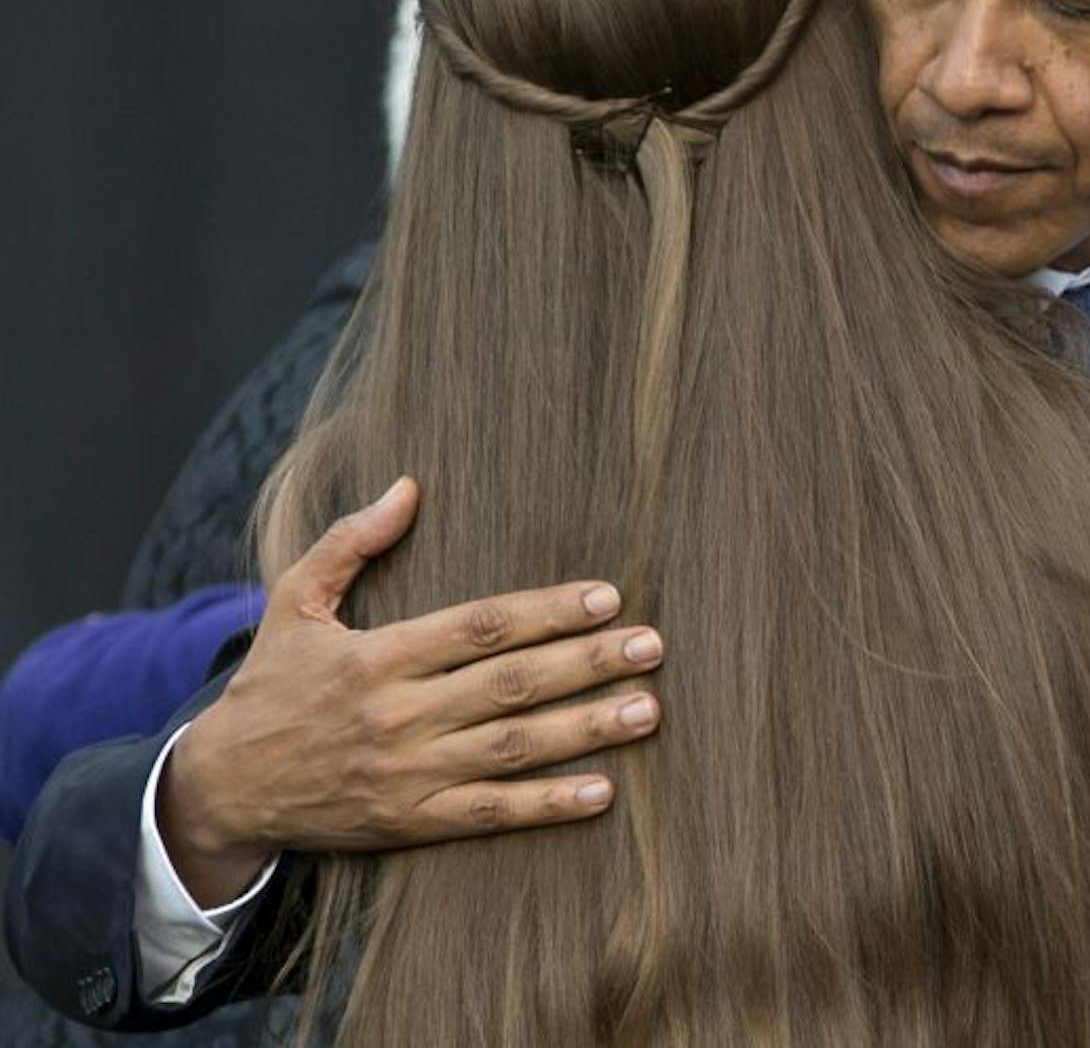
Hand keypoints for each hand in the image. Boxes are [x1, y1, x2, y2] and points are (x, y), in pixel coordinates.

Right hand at [157, 478, 663, 905]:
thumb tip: (408, 486)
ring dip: (585, 730)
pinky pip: (488, 814)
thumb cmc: (271, 685)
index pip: (479, 627)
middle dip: (587, 663)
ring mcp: (406, 773)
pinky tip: (603, 791)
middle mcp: (396, 715)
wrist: (221, 788)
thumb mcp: (293, 603)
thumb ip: (350, 542)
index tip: (606, 596)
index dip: (547, 611)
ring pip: (511, 749)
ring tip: (647, 709)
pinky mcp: (409, 821)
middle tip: (651, 646)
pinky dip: (546, 806)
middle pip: (510, 685)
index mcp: (376, 657)